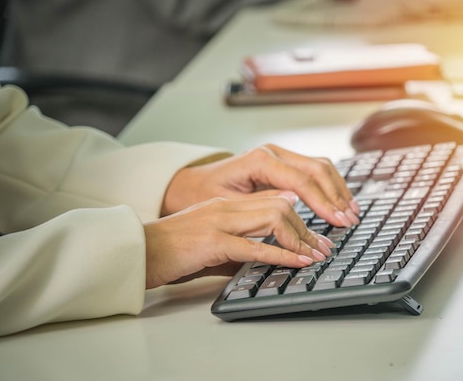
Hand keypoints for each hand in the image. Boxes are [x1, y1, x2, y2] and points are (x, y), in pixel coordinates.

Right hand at [144, 195, 335, 288]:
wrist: (138, 251)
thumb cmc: (173, 250)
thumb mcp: (213, 242)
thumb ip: (240, 244)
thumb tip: (267, 258)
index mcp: (228, 204)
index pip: (276, 199)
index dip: (303, 216)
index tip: (318, 235)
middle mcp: (227, 207)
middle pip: (282, 205)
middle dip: (308, 227)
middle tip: (324, 247)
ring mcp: (220, 221)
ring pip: (274, 218)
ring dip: (301, 239)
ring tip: (316, 255)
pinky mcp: (212, 241)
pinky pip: (255, 247)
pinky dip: (281, 255)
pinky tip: (297, 263)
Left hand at [162, 144, 359, 227]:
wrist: (193, 184)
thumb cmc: (206, 194)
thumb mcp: (229, 204)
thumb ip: (261, 204)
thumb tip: (293, 205)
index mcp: (259, 160)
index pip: (300, 180)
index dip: (322, 202)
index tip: (336, 220)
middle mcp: (273, 153)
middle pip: (316, 169)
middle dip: (336, 196)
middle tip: (349, 220)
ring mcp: (280, 155)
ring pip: (320, 166)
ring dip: (338, 189)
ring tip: (351, 212)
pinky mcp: (284, 163)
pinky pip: (314, 170)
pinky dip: (330, 185)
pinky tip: (339, 201)